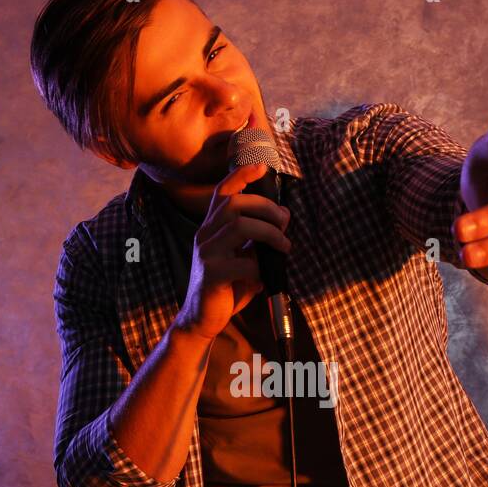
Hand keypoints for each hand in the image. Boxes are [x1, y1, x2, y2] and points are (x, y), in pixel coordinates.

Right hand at [172, 162, 290, 341]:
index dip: (242, 176)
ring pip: (239, 226)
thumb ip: (258, 240)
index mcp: (212, 228)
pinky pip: (242, 263)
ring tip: (284, 247)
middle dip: (266, 208)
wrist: (202, 319)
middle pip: (235, 204)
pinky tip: (265, 278)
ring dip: (269, 233)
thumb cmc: (226, 288)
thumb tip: (285, 220)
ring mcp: (206, 253)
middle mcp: (205, 234)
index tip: (263, 168)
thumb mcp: (243, 259)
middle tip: (285, 223)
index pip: (223, 192)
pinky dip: (260, 268)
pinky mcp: (211, 274)